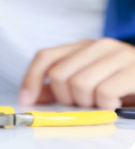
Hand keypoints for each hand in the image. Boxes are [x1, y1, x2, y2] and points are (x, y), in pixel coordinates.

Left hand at [19, 38, 134, 108]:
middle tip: (85, 104)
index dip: (31, 79)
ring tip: (103, 103)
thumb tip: (32, 97)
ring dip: (88, 103)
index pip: (45, 57)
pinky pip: (104, 92)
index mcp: (84, 46)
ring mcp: (119, 54)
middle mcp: (99, 45)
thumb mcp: (92, 82)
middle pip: (59, 75)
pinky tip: (115, 104)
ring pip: (79, 84)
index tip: (26, 100)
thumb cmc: (126, 85)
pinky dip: (105, 105)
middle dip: (66, 98)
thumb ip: (62, 87)